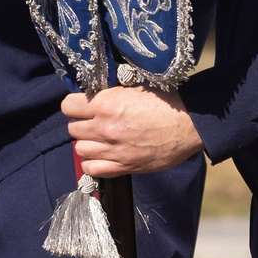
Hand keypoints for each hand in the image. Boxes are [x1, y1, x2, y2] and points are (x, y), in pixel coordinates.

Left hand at [64, 86, 203, 177]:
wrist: (189, 123)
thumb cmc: (165, 100)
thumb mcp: (132, 88)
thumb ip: (109, 95)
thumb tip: (91, 97)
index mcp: (106, 103)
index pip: (68, 106)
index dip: (74, 105)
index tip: (82, 106)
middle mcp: (105, 127)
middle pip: (73, 129)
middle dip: (81, 124)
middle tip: (94, 122)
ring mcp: (114, 149)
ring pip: (80, 149)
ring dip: (87, 143)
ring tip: (100, 138)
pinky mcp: (125, 166)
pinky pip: (93, 169)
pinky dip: (94, 163)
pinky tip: (103, 154)